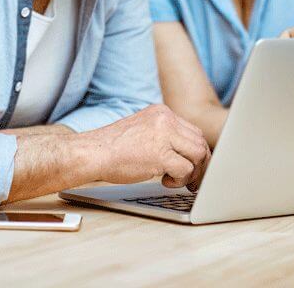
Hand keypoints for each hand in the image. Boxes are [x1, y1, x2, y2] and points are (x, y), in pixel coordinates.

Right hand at [88, 104, 210, 190]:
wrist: (93, 152)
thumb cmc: (113, 147)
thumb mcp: (143, 129)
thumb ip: (163, 135)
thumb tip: (185, 152)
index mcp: (161, 112)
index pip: (192, 131)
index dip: (195, 151)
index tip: (193, 166)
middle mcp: (165, 119)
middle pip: (199, 142)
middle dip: (200, 164)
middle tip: (192, 180)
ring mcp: (164, 135)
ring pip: (198, 154)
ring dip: (191, 172)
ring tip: (176, 180)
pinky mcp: (160, 154)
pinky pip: (186, 169)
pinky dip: (180, 180)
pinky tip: (165, 181)